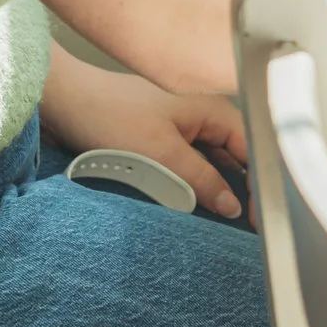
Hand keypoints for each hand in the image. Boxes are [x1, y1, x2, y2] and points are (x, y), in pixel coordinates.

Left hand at [40, 45, 249, 219]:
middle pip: (238, 158)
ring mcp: (184, 127)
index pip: (255, 151)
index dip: (261, 186)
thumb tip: (232, 205)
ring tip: (219, 219)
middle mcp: (205, 116)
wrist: (64, 101)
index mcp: (215, 110)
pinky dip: (192, 185)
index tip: (258, 218)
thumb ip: (201, 181)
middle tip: (243, 225)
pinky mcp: (164, 138)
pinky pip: (191, 165)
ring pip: (213, 164)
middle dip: (243, 190)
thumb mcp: (161, 155)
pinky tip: (190, 205)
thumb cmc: (109, 114)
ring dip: (215, 189)